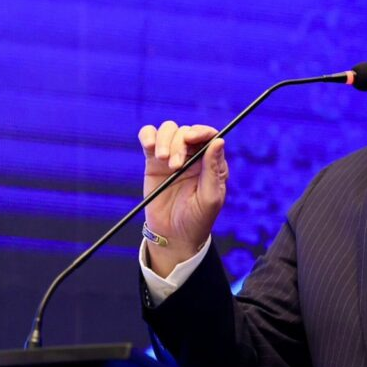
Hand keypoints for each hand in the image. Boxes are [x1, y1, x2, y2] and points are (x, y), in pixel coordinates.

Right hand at [137, 121, 227, 275]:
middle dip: (179, 144)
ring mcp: (172, 156)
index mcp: (210, 163)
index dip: (201, 132)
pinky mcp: (153, 161)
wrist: (173, 236)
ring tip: (163, 161)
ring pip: (168, 130)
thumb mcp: (210, 198)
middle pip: (186, 132)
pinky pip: (148, 137)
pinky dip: (147, 135)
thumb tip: (219, 141)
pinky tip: (148, 146)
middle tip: (175, 166)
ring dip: (164, 141)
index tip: (192, 138)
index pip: (208, 136)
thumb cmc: (196, 220)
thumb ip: (213, 170)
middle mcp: (192, 156)